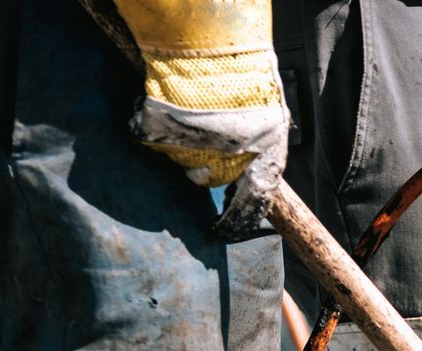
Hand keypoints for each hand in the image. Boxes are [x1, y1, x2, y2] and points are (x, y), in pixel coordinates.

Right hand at [112, 0, 288, 238]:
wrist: (214, 48)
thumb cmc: (248, 80)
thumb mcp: (272, 119)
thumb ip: (262, 149)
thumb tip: (252, 178)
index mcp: (258, 164)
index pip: (248, 210)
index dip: (234, 224)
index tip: (221, 231)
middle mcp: (223, 164)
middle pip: (207, 177)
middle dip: (207, 159)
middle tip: (209, 129)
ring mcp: (187, 152)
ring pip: (180, 156)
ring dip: (183, 138)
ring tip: (193, 108)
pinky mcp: (156, 135)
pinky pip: (150, 135)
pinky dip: (153, 122)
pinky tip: (166, 101)